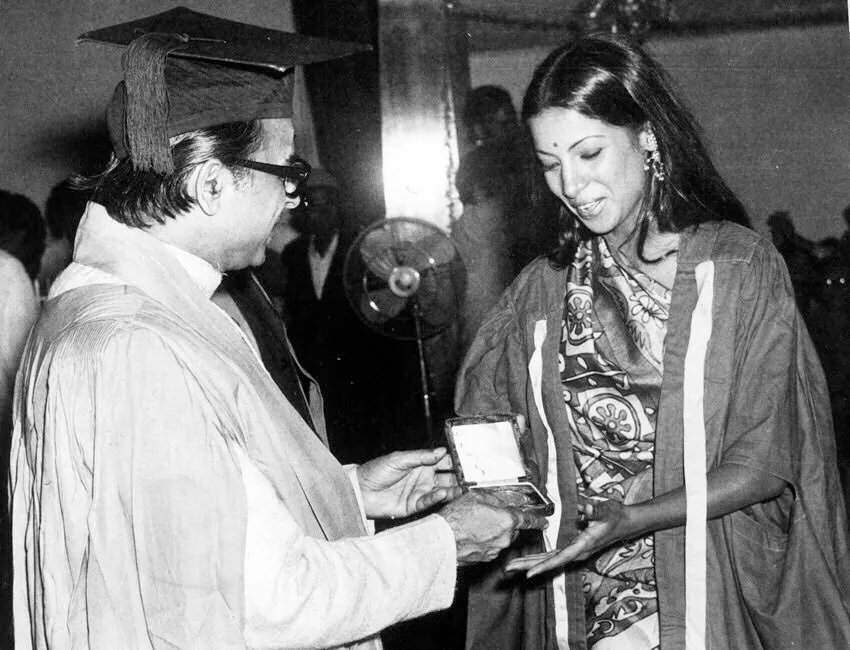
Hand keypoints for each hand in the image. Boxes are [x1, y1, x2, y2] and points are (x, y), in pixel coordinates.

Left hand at [357, 448, 460, 519]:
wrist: (360, 490)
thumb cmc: (376, 470)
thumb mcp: (399, 459)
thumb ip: (421, 456)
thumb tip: (442, 451)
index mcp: (422, 463)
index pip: (444, 461)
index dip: (456, 459)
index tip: (470, 458)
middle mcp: (424, 477)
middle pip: (448, 477)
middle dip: (460, 476)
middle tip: (473, 476)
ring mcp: (420, 491)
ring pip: (442, 490)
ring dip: (454, 489)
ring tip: (464, 487)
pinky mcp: (414, 506)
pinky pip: (429, 501)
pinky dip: (437, 497)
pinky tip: (442, 492)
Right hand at [439, 490, 547, 564]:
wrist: (441, 541)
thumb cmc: (457, 518)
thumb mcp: (475, 497)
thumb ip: (493, 499)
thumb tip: (500, 501)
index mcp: (507, 521)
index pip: (529, 520)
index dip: (538, 520)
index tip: (544, 522)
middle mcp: (505, 538)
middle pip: (512, 529)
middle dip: (505, 522)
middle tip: (489, 515)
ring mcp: (495, 550)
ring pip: (501, 538)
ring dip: (493, 532)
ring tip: (475, 524)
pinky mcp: (485, 559)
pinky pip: (490, 547)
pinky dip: (485, 541)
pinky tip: (471, 535)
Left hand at [504, 499, 627, 576]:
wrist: (625, 522)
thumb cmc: (615, 515)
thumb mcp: (607, 510)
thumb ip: (595, 510)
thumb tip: (585, 507)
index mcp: (583, 545)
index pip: (560, 558)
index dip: (543, 566)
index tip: (528, 574)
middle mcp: (576, 552)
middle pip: (549, 562)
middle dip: (528, 566)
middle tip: (508, 569)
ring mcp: (574, 552)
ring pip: (549, 560)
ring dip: (530, 563)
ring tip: (512, 567)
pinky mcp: (572, 549)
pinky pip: (552, 556)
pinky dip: (539, 559)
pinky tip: (528, 561)